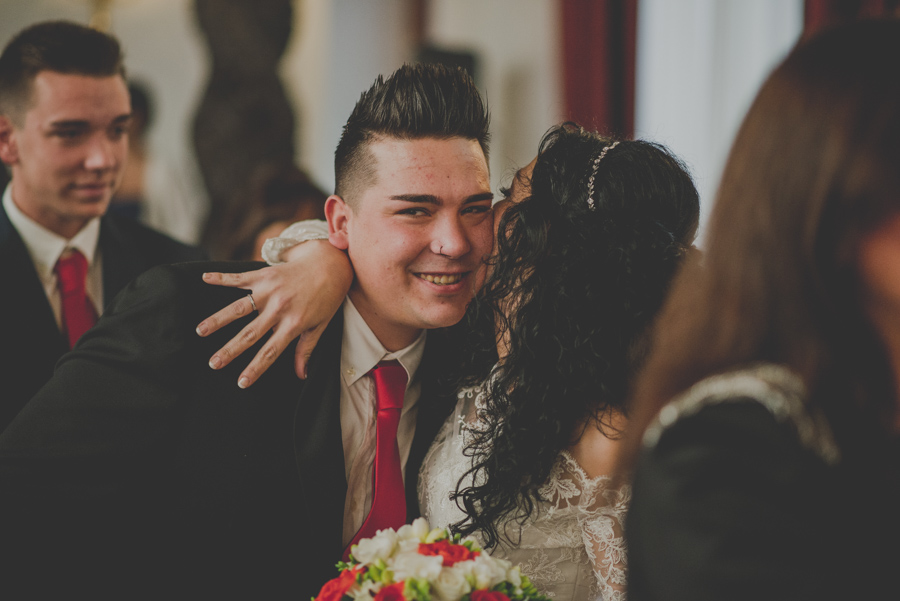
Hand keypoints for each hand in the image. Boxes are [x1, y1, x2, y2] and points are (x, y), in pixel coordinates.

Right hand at [196, 240, 352, 386]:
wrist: (329, 265)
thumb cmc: (326, 298)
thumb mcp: (320, 325)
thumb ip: (306, 349)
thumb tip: (301, 375)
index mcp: (294, 323)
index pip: (271, 351)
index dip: (256, 368)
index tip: (241, 382)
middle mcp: (279, 308)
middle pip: (250, 333)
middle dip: (230, 350)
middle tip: (213, 363)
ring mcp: (270, 290)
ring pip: (239, 308)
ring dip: (219, 319)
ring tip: (201, 330)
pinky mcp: (264, 274)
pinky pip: (240, 278)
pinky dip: (221, 277)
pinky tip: (205, 278)